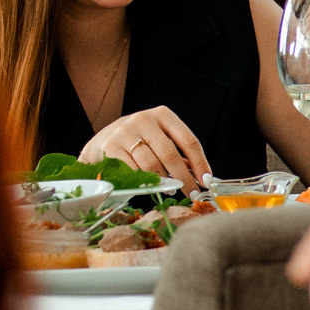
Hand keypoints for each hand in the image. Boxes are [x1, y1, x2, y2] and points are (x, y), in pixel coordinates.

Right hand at [83, 106, 213, 190]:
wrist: (102, 142)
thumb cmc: (138, 143)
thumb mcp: (159, 140)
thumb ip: (179, 155)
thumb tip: (202, 178)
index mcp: (161, 115)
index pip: (188, 140)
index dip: (200, 163)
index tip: (206, 180)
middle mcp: (143, 119)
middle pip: (170, 154)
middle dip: (184, 178)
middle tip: (192, 193)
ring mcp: (125, 132)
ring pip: (151, 165)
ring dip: (164, 183)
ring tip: (171, 190)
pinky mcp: (110, 147)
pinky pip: (134, 172)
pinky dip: (145, 183)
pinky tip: (150, 186)